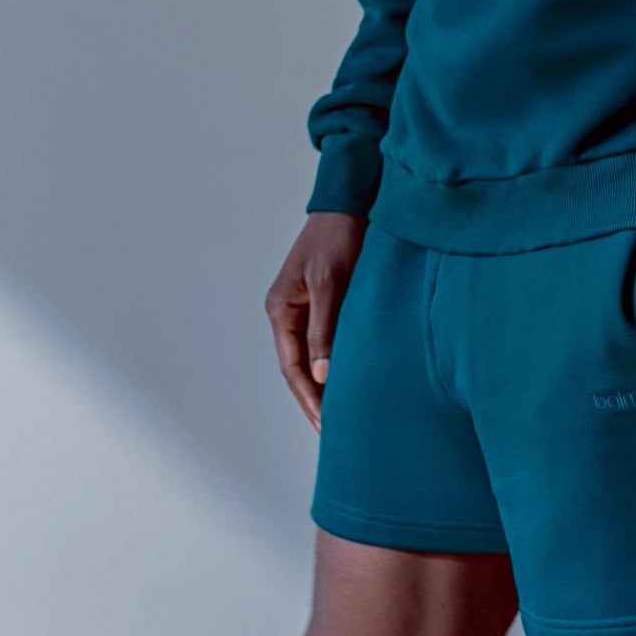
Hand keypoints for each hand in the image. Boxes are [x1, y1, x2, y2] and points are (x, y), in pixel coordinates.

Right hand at [266, 212, 367, 427]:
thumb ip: (325, 330)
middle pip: (300, 369)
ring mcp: (309, 309)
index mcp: (282, 310)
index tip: (326, 426)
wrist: (352, 201)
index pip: (292, 368)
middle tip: (335, 434)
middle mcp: (291, 313)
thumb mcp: (332, 283)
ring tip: (344, 417)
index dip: (308, 399)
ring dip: (328, 386)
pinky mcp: (329, 303)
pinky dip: (339, 365)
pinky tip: (353, 382)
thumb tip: (322, 375)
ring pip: (315, 359)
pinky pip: (329, 344)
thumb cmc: (339, 236)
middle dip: (316, 401)